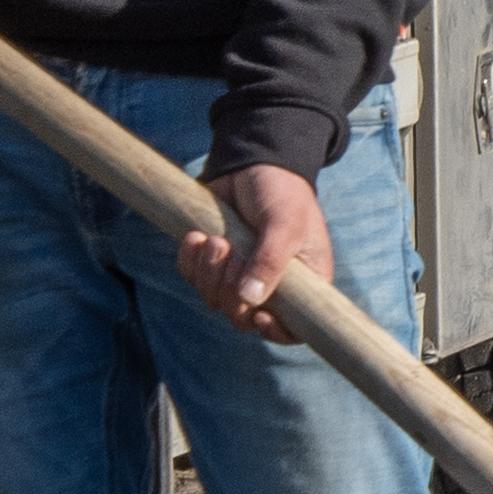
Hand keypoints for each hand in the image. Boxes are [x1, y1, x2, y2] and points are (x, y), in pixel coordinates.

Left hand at [177, 164, 337, 340]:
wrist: (251, 161)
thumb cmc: (282, 192)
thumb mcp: (285, 224)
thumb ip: (270, 261)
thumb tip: (250, 301)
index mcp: (303, 282)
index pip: (293, 328)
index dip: (276, 332)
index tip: (258, 315)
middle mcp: (271, 284)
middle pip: (242, 315)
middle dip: (228, 288)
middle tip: (227, 250)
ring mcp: (238, 273)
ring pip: (214, 298)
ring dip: (208, 272)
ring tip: (214, 239)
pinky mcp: (212, 261)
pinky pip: (193, 278)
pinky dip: (190, 262)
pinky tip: (196, 236)